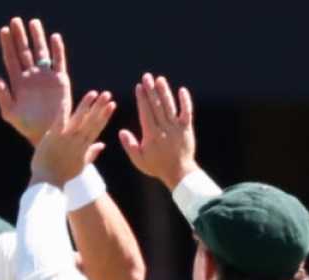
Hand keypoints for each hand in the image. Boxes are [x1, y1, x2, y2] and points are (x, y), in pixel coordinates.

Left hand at [0, 16, 70, 145]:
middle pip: (25, 51)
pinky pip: (59, 61)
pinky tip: (54, 37)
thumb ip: (1, 93)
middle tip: (16, 20)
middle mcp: (31, 77)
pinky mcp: (60, 80)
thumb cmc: (27, 127)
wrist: (48, 135)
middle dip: (20, 36)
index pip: (11, 59)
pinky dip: (57, 50)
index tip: (4, 30)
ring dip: (38, 37)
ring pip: (41, 52)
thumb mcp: (10, 112)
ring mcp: (46, 77)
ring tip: (34, 22)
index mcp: (18, 83)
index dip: (7, 44)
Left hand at [30, 90, 115, 186]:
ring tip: (94, 93)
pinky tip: (65, 101)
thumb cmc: (63, 176)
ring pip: (78, 119)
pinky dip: (62, 113)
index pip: (97, 128)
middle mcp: (77, 141)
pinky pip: (58, 123)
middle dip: (100, 107)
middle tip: (108, 94)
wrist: (47, 184)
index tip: (112, 104)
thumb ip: (92, 153)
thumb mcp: (81, 165)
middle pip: (91, 121)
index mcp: (84, 147)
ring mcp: (65, 139)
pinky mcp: (52, 138)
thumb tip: (103, 145)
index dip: (105, 115)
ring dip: (86, 105)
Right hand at [119, 73, 197, 188]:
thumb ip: (130, 145)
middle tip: (147, 77)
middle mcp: (164, 129)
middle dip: (151, 90)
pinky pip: (187, 112)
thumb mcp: (139, 160)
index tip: (139, 87)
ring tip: (160, 79)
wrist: (179, 173)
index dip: (142, 99)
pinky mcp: (187, 129)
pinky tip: (182, 90)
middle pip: (157, 106)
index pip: (146, 112)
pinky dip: (185, 101)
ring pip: (170, 107)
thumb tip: (121, 131)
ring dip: (164, 92)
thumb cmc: (157, 167)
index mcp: (151, 135)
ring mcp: (177, 128)